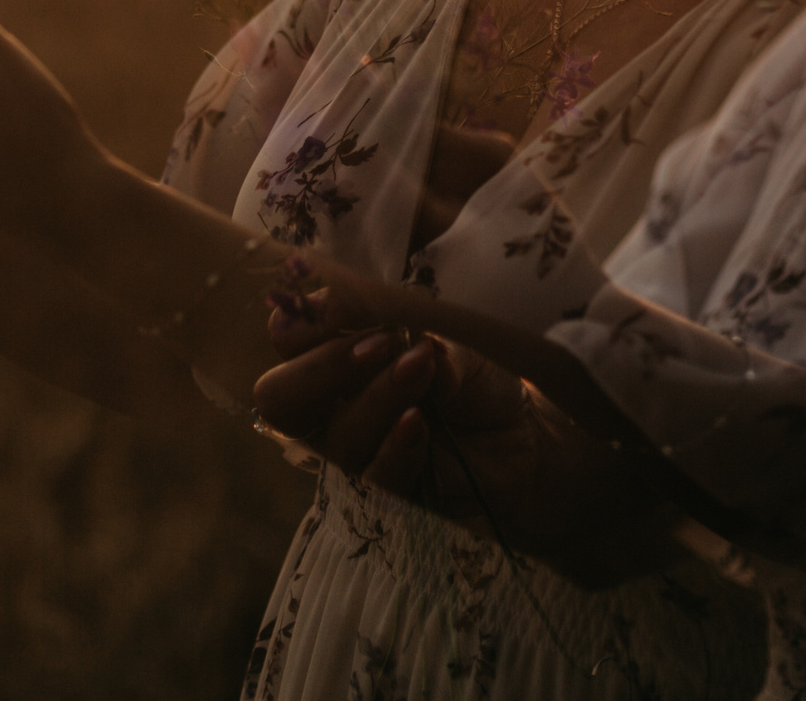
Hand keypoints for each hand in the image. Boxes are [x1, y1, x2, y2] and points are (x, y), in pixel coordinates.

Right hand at [254, 284, 684, 587]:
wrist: (526, 441)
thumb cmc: (475, 382)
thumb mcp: (445, 343)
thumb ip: (407, 335)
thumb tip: (378, 326)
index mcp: (330, 362)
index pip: (285, 341)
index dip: (305, 323)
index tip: (347, 304)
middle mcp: (330, 412)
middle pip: (279, 398)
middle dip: (321, 366)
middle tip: (379, 343)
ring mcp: (356, 458)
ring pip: (336, 436)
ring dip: (378, 396)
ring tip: (422, 367)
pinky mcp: (388, 500)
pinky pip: (373, 479)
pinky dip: (395, 447)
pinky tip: (420, 423)